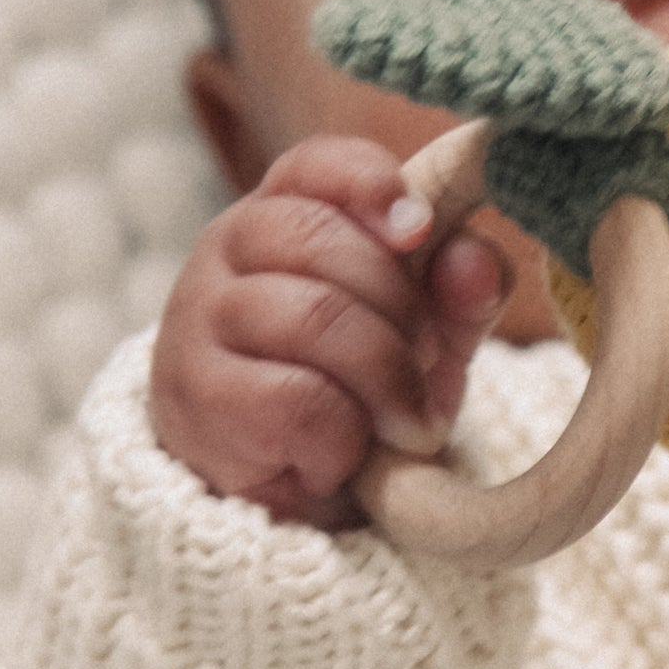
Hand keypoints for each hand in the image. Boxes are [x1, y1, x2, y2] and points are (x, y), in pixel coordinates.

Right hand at [150, 136, 508, 526]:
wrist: (291, 502)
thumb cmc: (359, 392)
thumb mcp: (428, 336)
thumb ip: (459, 291)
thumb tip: (474, 257)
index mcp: (281, 213)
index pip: (314, 166)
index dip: (370, 183)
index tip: (420, 228)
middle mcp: (225, 251)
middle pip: (316, 235)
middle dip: (398, 303)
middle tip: (430, 359)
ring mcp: (196, 321)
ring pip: (312, 316)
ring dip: (384, 376)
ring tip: (406, 424)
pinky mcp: (194, 399)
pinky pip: (294, 398)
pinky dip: (341, 435)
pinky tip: (341, 457)